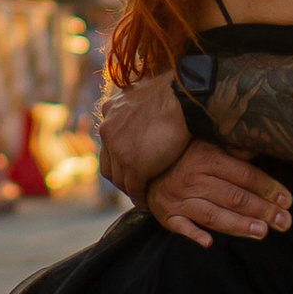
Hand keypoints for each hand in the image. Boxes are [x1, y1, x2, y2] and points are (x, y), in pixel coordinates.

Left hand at [98, 74, 191, 200]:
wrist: (184, 97)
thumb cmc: (175, 91)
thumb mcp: (146, 91)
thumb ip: (139, 104)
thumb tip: (148, 107)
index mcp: (110, 109)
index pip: (108, 142)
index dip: (118, 157)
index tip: (130, 164)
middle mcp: (108, 129)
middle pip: (109, 163)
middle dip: (121, 175)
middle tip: (134, 184)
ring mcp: (118, 148)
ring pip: (119, 178)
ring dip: (129, 189)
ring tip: (140, 195)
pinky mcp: (133, 165)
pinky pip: (133, 188)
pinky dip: (139, 197)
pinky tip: (146, 201)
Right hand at [146, 142, 292, 249]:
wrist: (146, 168)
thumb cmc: (186, 156)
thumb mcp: (210, 144)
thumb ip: (237, 149)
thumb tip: (266, 140)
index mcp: (208, 157)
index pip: (244, 175)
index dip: (268, 187)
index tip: (287, 200)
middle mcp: (194, 178)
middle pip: (233, 196)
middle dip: (262, 210)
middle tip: (284, 222)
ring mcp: (180, 198)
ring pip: (213, 214)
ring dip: (238, 224)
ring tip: (262, 232)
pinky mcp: (168, 215)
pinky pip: (181, 226)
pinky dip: (193, 234)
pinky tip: (209, 243)